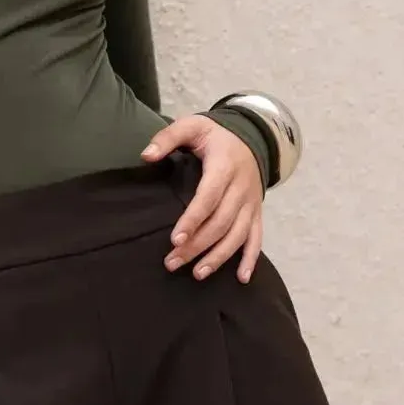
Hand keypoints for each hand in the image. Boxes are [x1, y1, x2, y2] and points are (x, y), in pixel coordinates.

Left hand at [141, 113, 263, 284]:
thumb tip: (146, 155)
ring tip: (197, 274)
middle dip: (197, 245)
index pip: (208, 198)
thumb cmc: (214, 135)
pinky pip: (257, 238)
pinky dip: (251, 259)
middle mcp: (242, 187)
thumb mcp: (191, 125)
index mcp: (225, 166)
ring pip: (238, 235)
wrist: (251, 136)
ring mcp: (252, 202)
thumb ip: (167, 137)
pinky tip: (242, 278)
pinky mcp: (257, 212)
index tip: (174, 239)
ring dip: (219, 257)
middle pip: (221, 222)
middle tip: (172, 262)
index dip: (192, 220)